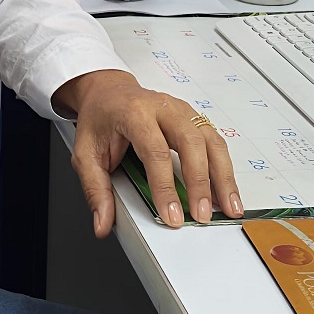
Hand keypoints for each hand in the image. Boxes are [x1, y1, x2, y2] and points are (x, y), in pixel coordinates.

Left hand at [55, 70, 242, 235]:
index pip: (155, 151)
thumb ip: (95, 189)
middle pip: (190, 141)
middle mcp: (162, 107)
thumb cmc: (100, 118)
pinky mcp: (192, 117)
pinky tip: (227, 190)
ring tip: (228, 206)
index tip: (172, 215)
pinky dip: (225, 167)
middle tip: (202, 214)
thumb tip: (103, 223)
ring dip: (222, 175)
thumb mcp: (85, 152)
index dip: (165, 186)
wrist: (109, 90)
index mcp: (134, 113)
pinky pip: (214, 140)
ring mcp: (181, 110)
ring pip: (210, 139)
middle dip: (200, 181)